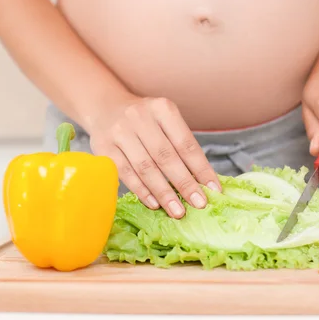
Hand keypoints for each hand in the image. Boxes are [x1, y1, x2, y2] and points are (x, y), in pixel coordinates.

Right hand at [90, 96, 220, 217]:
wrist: (105, 107)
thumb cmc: (145, 121)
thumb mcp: (165, 121)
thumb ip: (181, 146)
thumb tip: (204, 182)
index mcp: (162, 109)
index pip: (186, 143)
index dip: (201, 168)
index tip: (215, 189)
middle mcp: (140, 117)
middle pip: (166, 156)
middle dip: (185, 184)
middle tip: (199, 204)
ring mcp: (119, 132)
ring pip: (146, 168)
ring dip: (164, 193)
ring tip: (178, 211)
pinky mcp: (103, 147)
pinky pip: (126, 173)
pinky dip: (142, 191)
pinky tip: (155, 204)